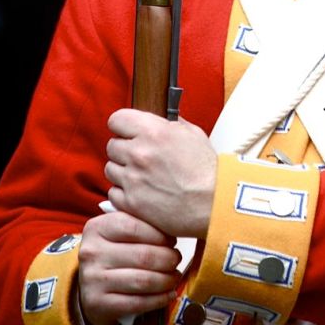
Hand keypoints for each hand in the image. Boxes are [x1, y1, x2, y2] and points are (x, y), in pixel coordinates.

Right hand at [78, 211, 180, 324]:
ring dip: (167, 280)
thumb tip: (172, 226)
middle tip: (176, 259)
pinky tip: (169, 294)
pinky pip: (138, 302)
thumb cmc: (111, 252)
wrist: (86, 286)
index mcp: (97, 228)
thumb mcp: (117, 231)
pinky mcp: (98, 304)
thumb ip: (140, 222)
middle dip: (168, 258)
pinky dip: (159, 299)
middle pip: (143, 255)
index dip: (160, 234)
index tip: (172, 240)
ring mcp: (93, 280)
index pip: (135, 227)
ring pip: (143, 281)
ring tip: (175, 276)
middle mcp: (92, 253)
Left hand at [105, 109, 216, 238]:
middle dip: (125, 150)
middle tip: (141, 157)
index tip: (128, 131)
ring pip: (111, 169)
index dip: (123, 126)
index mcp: (153, 132)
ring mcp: (132, 179)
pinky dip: (124, 193)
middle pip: (112, 145)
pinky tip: (142, 192)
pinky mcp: (130, 202)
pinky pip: (113, 192)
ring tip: (143, 177)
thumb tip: (160, 120)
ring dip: (123, 171)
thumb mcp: (193, 135)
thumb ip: (171, 124)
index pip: (117, 119)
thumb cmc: (207, 171)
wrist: (213, 204)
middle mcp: (138, 153)